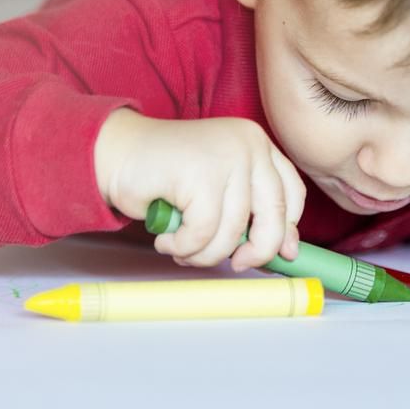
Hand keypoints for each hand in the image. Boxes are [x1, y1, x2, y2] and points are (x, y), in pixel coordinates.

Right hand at [94, 109, 305, 271]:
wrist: (117, 153)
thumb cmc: (167, 177)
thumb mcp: (220, 191)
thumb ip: (251, 212)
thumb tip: (287, 251)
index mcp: (257, 144)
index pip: (292, 192)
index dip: (287, 229)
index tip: (278, 254)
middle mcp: (248, 144)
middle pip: (275, 213)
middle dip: (257, 250)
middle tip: (236, 264)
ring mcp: (226, 156)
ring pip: (234, 230)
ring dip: (206, 253)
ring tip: (181, 249)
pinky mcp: (200, 173)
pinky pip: (203, 232)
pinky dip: (183, 247)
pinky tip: (166, 240)